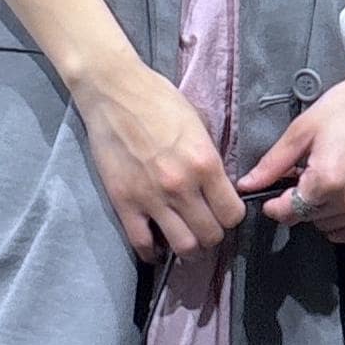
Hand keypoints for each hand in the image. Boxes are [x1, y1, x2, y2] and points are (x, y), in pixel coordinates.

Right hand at [74, 53, 246, 262]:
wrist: (113, 91)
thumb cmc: (158, 100)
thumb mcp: (198, 125)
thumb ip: (209, 161)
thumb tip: (219, 188)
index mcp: (204, 163)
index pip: (231, 213)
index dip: (230, 217)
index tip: (223, 213)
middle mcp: (181, 186)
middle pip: (210, 235)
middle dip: (212, 236)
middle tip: (204, 228)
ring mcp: (152, 198)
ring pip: (183, 247)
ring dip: (189, 250)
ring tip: (185, 241)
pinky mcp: (125, 203)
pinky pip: (143, 244)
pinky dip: (153, 253)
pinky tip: (157, 249)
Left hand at [235, 51, 344, 242]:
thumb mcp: (302, 130)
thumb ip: (273, 164)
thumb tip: (245, 186)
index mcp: (327, 179)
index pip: (288, 212)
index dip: (274, 205)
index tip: (272, 196)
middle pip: (307, 219)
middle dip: (298, 203)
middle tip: (304, 177)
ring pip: (328, 228)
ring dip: (319, 213)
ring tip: (325, 183)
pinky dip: (340, 222)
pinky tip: (339, 197)